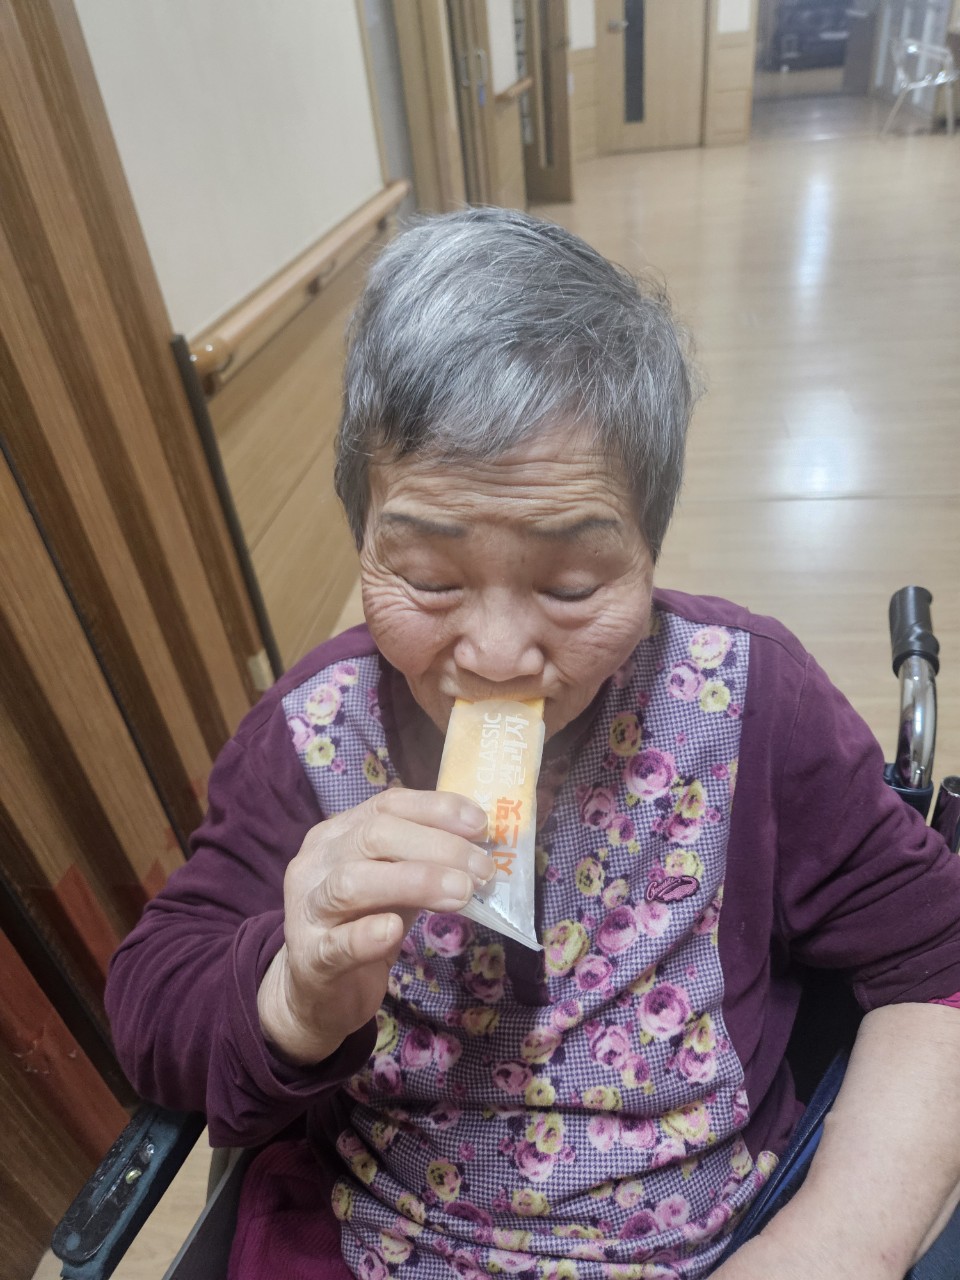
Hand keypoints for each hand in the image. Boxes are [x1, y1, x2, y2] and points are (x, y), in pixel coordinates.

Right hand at [257, 788, 492, 1065]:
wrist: (312, 992)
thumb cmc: (360, 925)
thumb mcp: (393, 884)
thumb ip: (424, 861)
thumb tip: (480, 847)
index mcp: (338, 833)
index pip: (388, 804)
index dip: (437, 809)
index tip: (481, 826)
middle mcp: (317, 862)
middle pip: (374, 835)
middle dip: (438, 847)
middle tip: (483, 870)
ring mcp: (308, 909)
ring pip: (351, 882)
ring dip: (414, 882)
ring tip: (461, 894)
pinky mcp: (310, 959)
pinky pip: (337, 942)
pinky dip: (367, 935)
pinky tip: (394, 932)